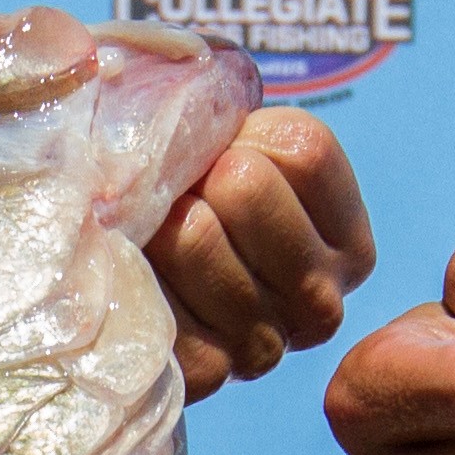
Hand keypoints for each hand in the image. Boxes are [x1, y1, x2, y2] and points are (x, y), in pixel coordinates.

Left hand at [150, 107, 372, 399]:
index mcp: (347, 244)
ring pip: (197, 233)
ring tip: (149, 235)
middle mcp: (322, 303)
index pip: (303, 150)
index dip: (241, 133)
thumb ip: (223, 103)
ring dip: (154, 217)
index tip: (220, 158)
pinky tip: (133, 275)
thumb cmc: (172, 191)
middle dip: (193, 174)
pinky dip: (128, 264)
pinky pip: (158, 283)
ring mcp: (266, 346)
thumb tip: (190, 82)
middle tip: (174, 200)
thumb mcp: (219, 134)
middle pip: (247, 186)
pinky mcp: (204, 372)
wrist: (106, 276)